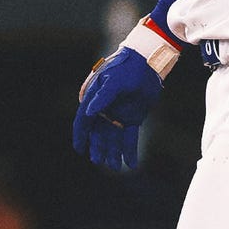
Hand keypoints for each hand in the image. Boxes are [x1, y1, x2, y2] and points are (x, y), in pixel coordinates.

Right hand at [72, 48, 162, 170]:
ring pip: (113, 139)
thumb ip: (103, 96)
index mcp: (95, 100)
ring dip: (113, 153)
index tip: (79, 149)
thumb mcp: (114, 80)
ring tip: (115, 167)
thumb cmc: (127, 67)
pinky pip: (130, 137)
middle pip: (98, 134)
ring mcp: (119, 116)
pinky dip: (130, 151)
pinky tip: (131, 164)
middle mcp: (105, 111)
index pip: (84, 121)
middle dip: (98, 148)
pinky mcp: (133, 118)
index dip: (80, 135)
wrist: (148, 62)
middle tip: (99, 160)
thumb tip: (89, 112)